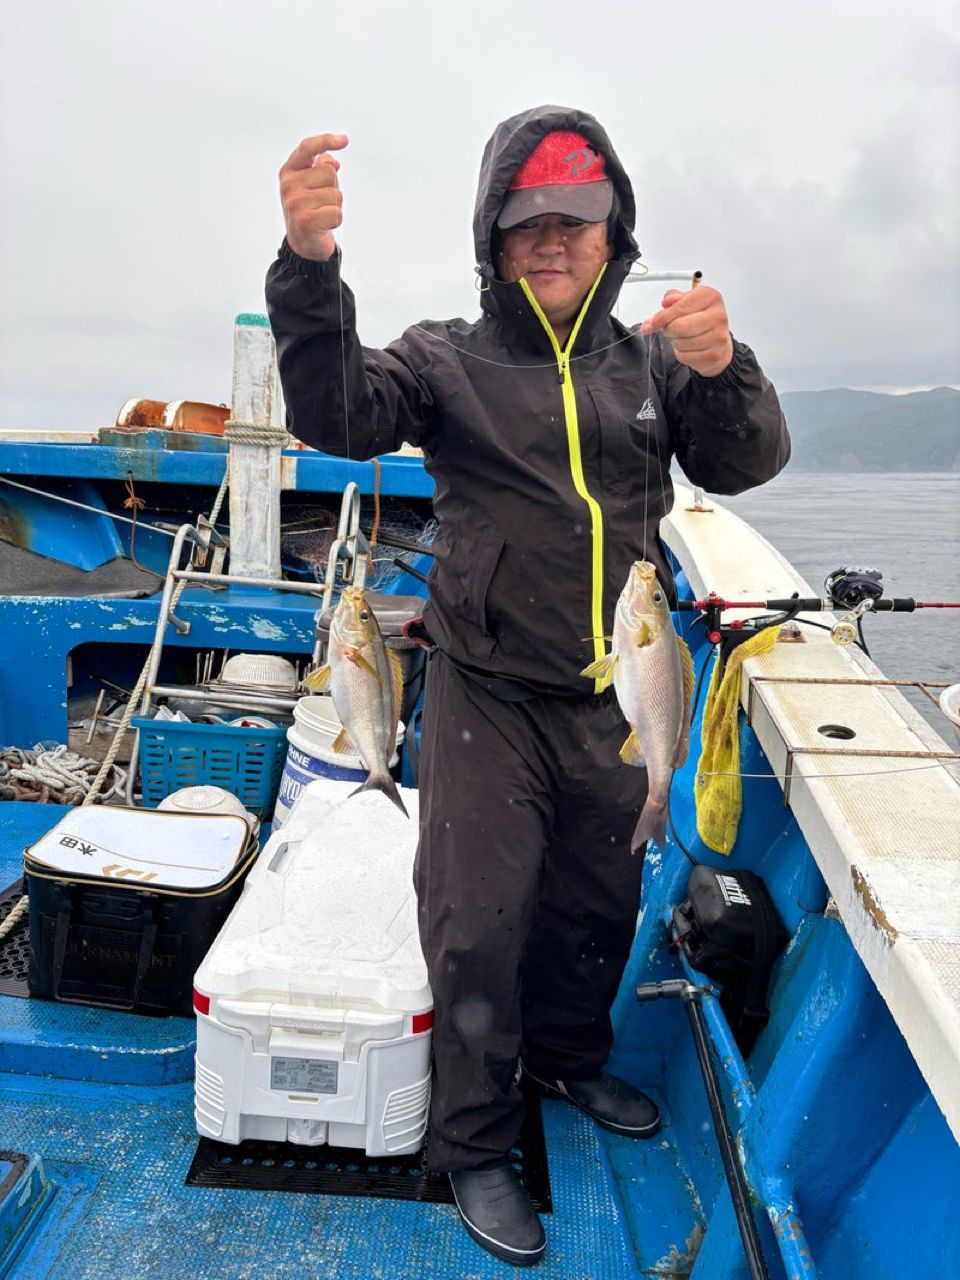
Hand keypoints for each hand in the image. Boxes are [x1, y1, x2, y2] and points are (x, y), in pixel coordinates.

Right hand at [278, 133, 348, 261]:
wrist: (303, 243)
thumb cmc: (309, 209)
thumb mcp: (310, 184)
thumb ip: (320, 167)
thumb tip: (331, 160)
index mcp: (289, 171)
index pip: (307, 148)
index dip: (326, 141)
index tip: (344, 141)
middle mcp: (288, 185)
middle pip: (329, 172)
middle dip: (333, 187)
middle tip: (321, 202)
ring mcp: (295, 203)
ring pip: (336, 194)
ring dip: (335, 206)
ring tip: (322, 214)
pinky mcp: (306, 221)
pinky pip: (336, 213)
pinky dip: (336, 220)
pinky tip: (324, 225)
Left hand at [640, 285, 733, 376]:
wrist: (717, 341)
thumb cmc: (699, 319)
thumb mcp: (686, 301)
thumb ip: (672, 298)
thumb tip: (666, 302)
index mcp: (711, 296)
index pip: (680, 306)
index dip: (662, 316)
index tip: (654, 322)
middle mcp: (718, 315)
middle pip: (680, 326)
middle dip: (669, 329)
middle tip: (671, 329)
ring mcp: (718, 336)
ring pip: (681, 342)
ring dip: (675, 342)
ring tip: (684, 337)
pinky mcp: (714, 354)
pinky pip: (685, 356)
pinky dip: (681, 354)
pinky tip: (690, 347)